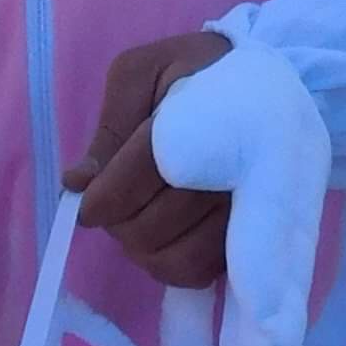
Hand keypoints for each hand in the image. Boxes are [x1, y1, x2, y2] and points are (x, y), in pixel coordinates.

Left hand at [67, 31, 232, 287]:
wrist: (268, 84)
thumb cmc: (195, 73)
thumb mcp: (142, 72)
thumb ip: (111, 124)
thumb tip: (77, 181)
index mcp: (199, 122)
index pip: (140, 174)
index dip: (102, 198)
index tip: (87, 204)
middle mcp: (229, 173)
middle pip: (148, 225)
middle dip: (117, 219)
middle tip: (115, 201)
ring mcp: (244, 210)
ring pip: (171, 256)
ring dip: (140, 246)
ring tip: (139, 219)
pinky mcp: (250, 238)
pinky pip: (197, 273)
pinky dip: (167, 265)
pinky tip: (163, 239)